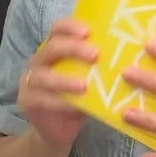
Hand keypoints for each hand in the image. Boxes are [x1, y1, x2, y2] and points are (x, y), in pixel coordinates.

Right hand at [17, 19, 96, 150]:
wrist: (61, 129)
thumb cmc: (79, 99)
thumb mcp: (91, 80)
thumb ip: (101, 67)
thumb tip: (129, 53)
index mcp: (54, 50)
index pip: (57, 30)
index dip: (70, 27)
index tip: (89, 31)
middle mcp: (39, 61)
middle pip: (51, 48)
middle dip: (73, 49)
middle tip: (95, 55)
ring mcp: (30, 81)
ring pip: (43, 75)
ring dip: (65, 79)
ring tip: (84, 86)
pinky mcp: (27, 100)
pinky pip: (41, 98)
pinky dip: (59, 101)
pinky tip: (74, 105)